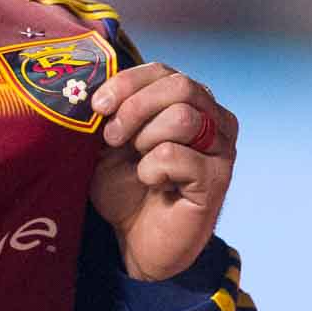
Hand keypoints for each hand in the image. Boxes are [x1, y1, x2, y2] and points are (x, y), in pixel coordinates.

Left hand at [89, 63, 238, 280]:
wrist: (134, 240)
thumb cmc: (124, 186)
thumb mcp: (109, 142)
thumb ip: (111, 112)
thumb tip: (90, 85)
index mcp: (189, 102)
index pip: (163, 71)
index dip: (127, 83)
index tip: (97, 106)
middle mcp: (213, 119)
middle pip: (181, 86)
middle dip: (135, 108)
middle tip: (113, 136)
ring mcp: (221, 150)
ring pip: (183, 117)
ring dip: (145, 138)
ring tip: (135, 160)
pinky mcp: (217, 181)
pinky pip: (178, 156)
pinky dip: (152, 168)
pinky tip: (152, 182)